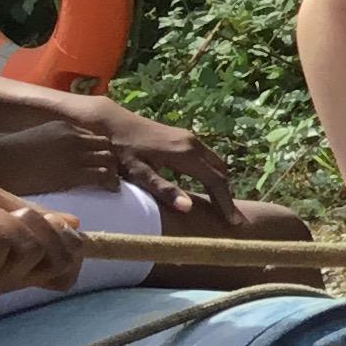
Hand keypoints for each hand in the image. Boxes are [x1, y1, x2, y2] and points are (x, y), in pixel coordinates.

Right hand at [0, 117, 117, 196]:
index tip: (102, 161)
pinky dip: (109, 182)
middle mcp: (74, 137)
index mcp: (65, 127)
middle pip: (106, 146)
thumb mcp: (38, 139)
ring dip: (112, 171)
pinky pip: (101, 175)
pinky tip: (110, 189)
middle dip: (111, 159)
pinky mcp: (72, 172)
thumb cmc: (11, 155)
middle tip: (113, 173)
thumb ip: (55, 142)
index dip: (101, 149)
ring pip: (108, 159)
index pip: (95, 136)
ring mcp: (74, 154)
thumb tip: (62, 157)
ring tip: (113, 183)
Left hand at [98, 103, 241, 226]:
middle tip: (230, 218)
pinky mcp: (184, 138)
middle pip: (221, 172)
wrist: (111, 122)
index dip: (226, 203)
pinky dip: (211, 174)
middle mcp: (194, 144)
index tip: (234, 223)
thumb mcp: (138, 173)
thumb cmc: (121, 149)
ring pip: (215, 164)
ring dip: (220, 184)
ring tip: (219, 206)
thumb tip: (188, 208)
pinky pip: (206, 159)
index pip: (216, 181)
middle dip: (226, 195)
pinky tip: (203, 187)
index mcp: (186, 154)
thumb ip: (163, 190)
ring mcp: (190, 139)